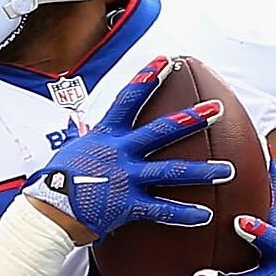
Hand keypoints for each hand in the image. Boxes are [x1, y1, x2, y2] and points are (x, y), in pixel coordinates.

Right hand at [31, 57, 232, 242]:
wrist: (48, 214)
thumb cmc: (56, 183)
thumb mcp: (71, 152)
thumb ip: (84, 138)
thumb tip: (81, 126)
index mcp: (106, 135)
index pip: (129, 98)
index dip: (148, 77)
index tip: (167, 61)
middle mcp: (120, 152)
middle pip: (162, 130)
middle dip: (193, 119)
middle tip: (217, 110)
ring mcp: (126, 178)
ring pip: (171, 171)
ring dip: (202, 171)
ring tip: (227, 171)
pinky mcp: (129, 206)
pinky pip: (162, 209)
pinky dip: (184, 213)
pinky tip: (205, 215)